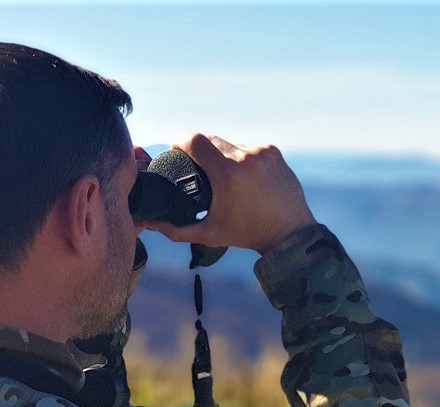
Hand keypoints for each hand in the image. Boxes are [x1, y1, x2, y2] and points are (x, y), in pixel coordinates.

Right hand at [140, 135, 316, 254]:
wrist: (290, 233)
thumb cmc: (247, 234)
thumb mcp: (209, 234)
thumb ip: (176, 229)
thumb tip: (149, 223)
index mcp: (227, 175)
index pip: (194, 140)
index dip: (180, 141)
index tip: (175, 148)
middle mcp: (246, 158)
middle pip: (210, 139)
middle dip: (199, 148)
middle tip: (195, 164)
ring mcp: (262, 153)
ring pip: (230, 143)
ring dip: (222, 153)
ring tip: (220, 172)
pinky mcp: (274, 153)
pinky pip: (249, 148)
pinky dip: (241, 157)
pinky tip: (241, 173)